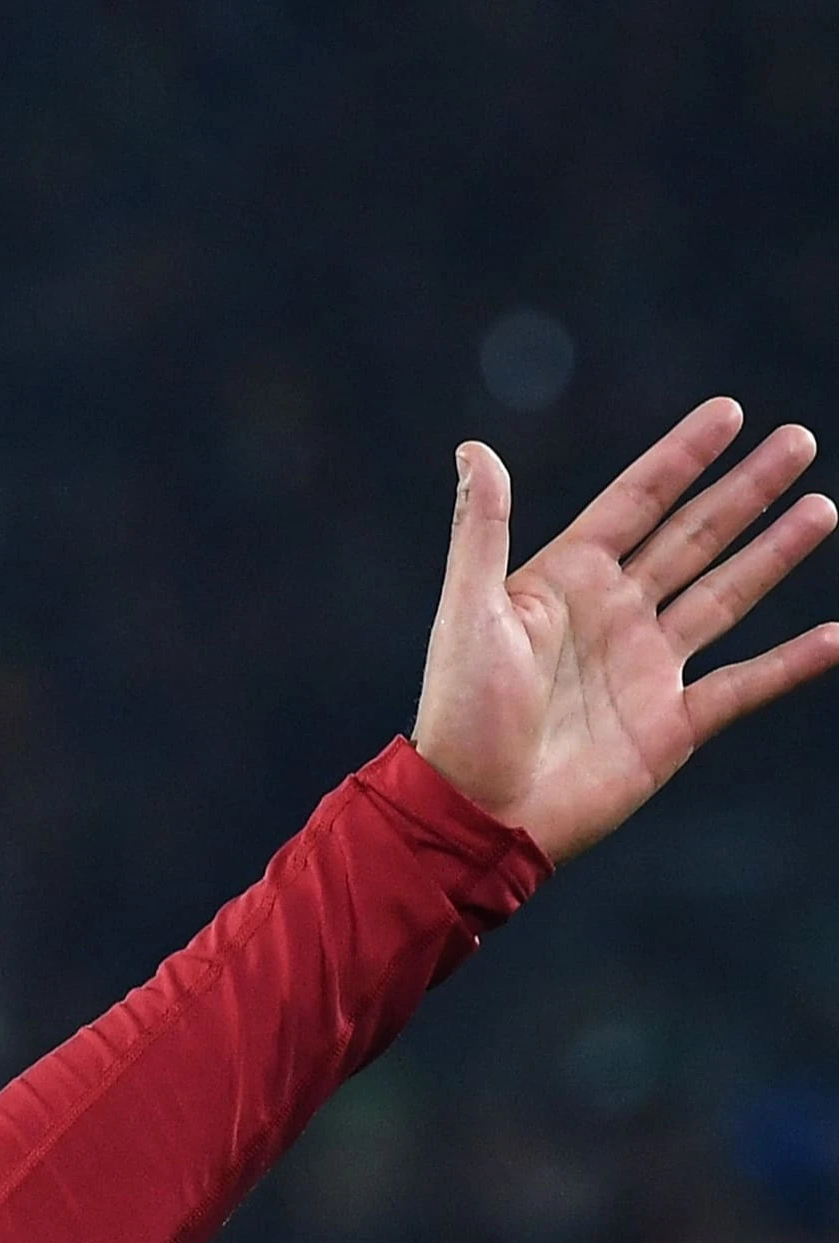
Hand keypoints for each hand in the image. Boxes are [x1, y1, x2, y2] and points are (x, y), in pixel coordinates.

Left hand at [414, 398, 838, 862]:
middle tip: (798, 441)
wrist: (477, 810)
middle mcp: (613, 616)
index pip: (636, 503)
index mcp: (565, 582)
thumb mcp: (469, 613)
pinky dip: (793, 662)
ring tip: (823, 507)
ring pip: (727, 594)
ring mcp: (646, 667)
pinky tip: (836, 635)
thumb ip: (481, 531)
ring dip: (775, 552)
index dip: (681, 458)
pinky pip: (746, 684)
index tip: (730, 412)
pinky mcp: (671, 723)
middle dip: (745, 490)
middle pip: (694, 537)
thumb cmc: (461, 714)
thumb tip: (473, 449)